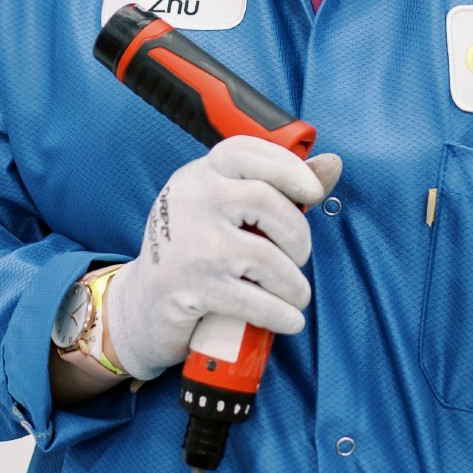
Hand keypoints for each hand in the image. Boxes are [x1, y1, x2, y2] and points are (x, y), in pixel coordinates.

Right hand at [107, 137, 342, 380]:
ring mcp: (189, 246)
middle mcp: (191, 202)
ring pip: (266, 258)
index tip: (312, 193)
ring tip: (295, 294)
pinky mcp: (191, 289)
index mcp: (200, 175)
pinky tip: (290, 319)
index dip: (289, 168)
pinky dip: (282, 314)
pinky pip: (254, 302)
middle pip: (265, 201)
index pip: (246, 153)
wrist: (142, 304)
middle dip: (298, 235)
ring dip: (294, 283)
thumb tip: (331, 165)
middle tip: (298, 257)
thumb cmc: (194, 250)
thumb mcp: (226, 209)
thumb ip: (278, 187)